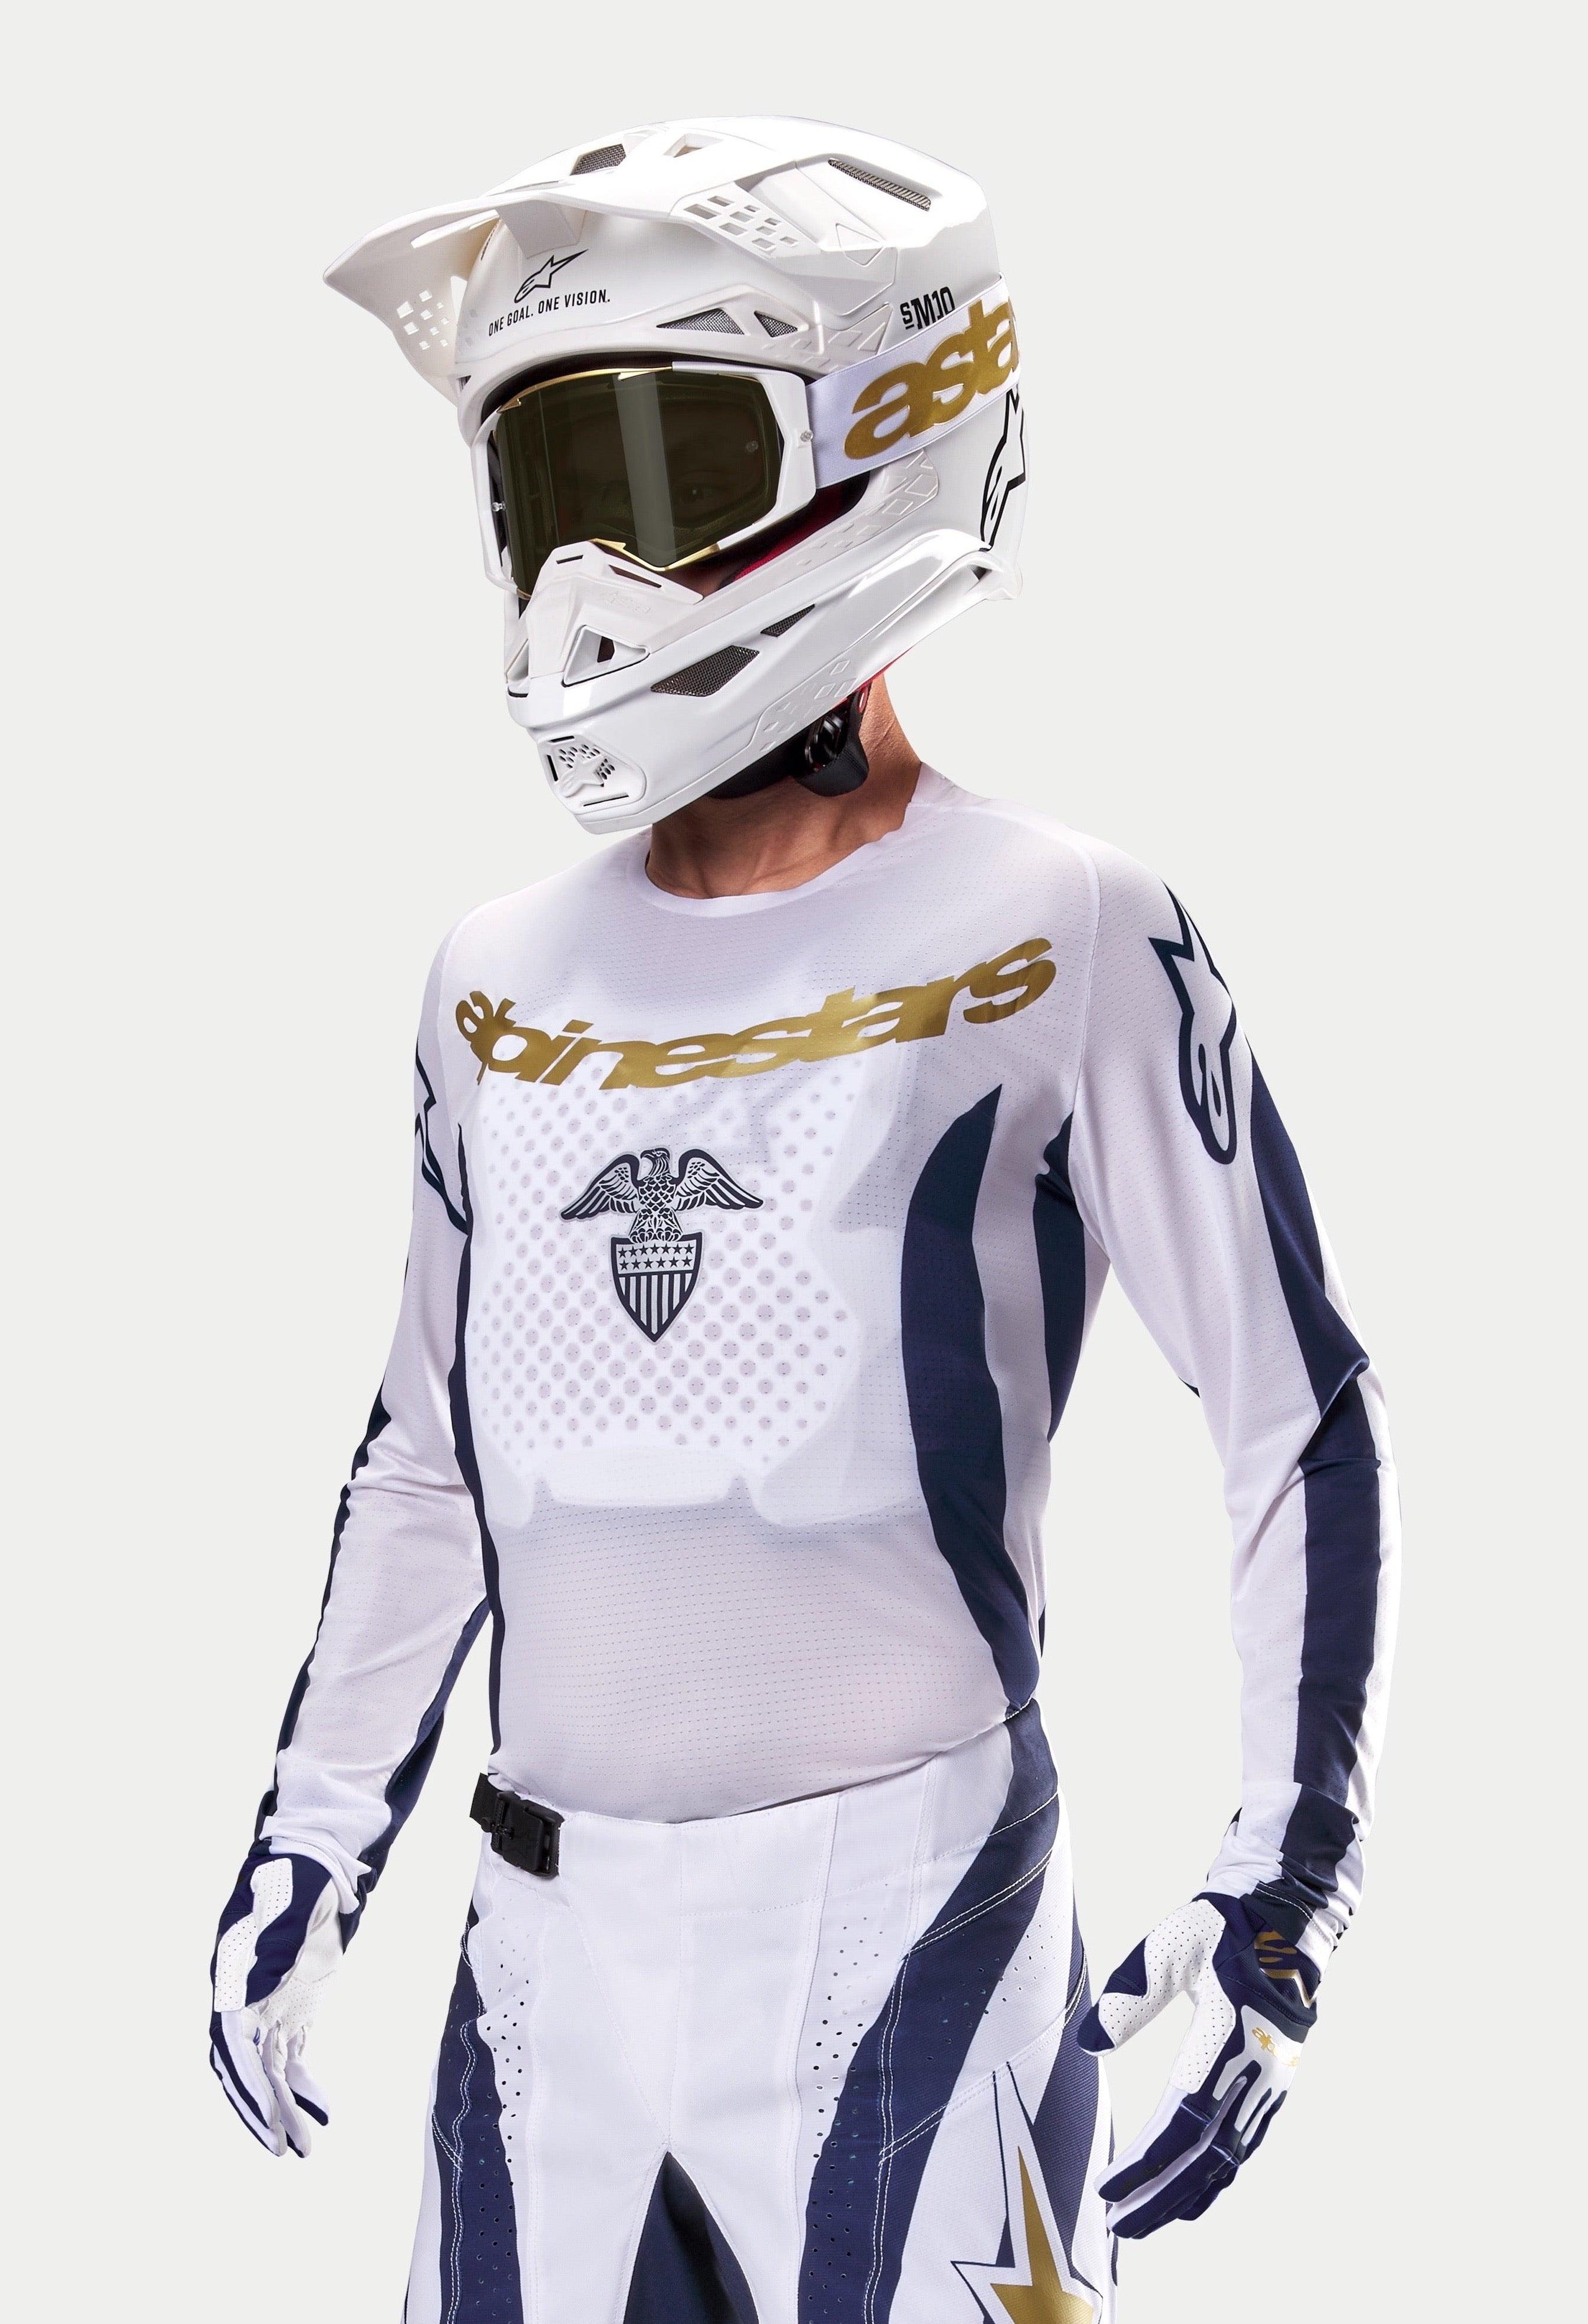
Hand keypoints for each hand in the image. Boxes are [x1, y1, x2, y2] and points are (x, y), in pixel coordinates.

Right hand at [209, 1847, 343, 2156]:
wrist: (311, 1862)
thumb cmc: (296, 1877)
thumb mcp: (288, 1900)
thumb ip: (278, 1936)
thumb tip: (265, 1974)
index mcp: (234, 1978)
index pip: (232, 2042)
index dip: (244, 2080)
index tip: (264, 2113)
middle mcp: (245, 2001)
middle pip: (246, 2067)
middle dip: (261, 2110)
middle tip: (282, 2150)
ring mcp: (267, 2007)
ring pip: (270, 2070)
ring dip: (285, 2108)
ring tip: (305, 2148)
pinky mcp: (291, 2010)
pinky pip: (291, 2057)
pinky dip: (303, 2086)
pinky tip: (322, 2111)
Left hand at [1076, 1892, 1317, 2236]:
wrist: (1288, 1919)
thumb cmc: (1222, 1928)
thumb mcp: (1171, 1946)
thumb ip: (1129, 1996)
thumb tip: (1087, 2045)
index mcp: (1227, 2043)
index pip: (1182, 2124)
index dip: (1145, 2164)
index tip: (1107, 2188)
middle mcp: (1255, 2075)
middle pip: (1205, 2159)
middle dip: (1160, 2198)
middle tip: (1117, 2227)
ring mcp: (1269, 2086)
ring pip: (1227, 2162)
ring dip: (1183, 2197)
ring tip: (1142, 2221)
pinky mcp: (1274, 2087)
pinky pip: (1243, 2148)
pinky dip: (1213, 2180)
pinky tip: (1189, 2196)